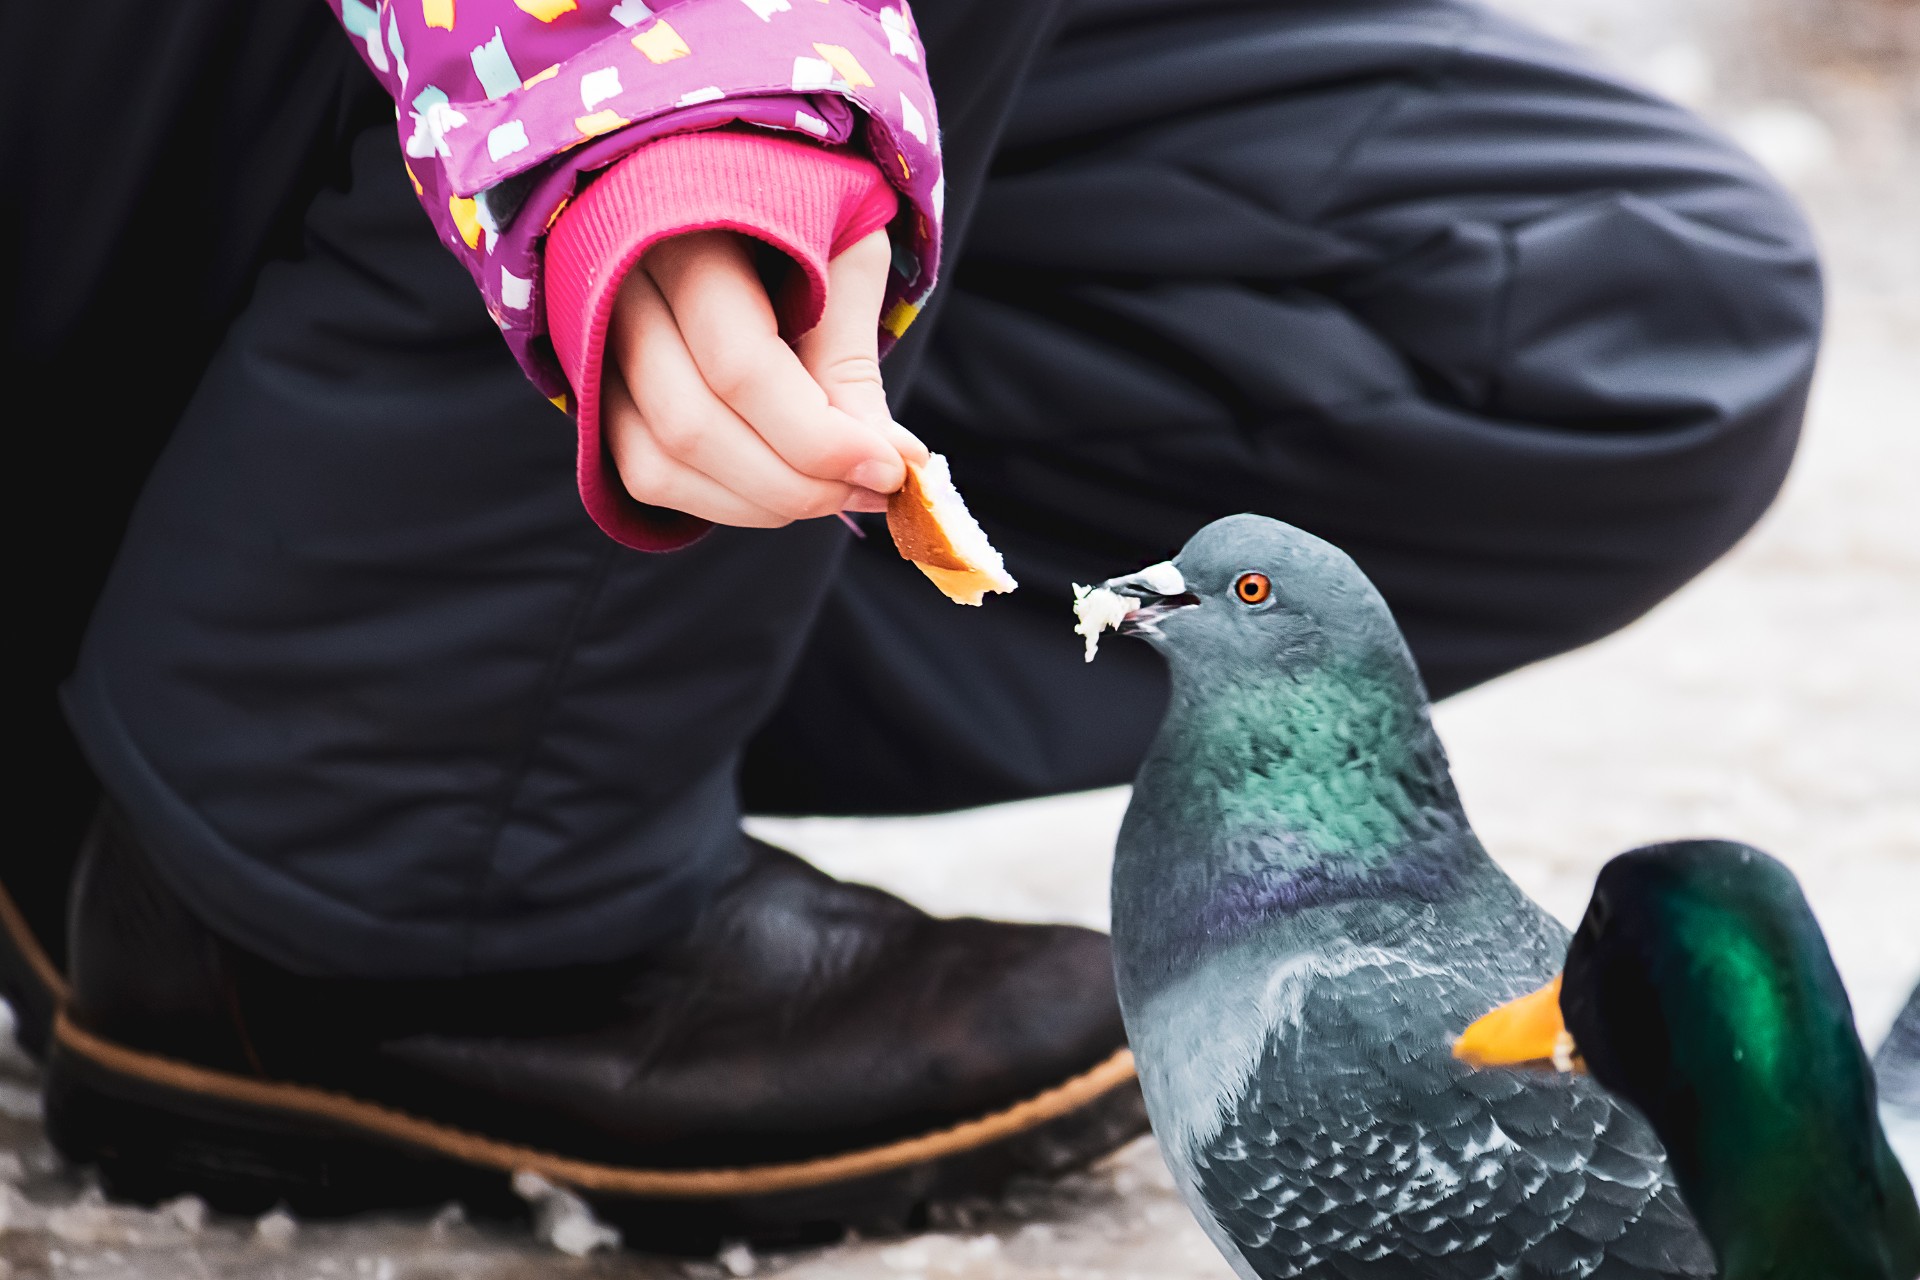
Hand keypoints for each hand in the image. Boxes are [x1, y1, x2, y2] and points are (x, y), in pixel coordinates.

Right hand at [600, 228, 927, 526]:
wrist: (729, 170)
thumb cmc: (798, 201)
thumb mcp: (843, 250)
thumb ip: (854, 357)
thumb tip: (895, 465)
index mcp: (682, 227)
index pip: (739, 365)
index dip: (818, 437)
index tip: (891, 468)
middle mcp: (616, 286)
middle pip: (694, 425)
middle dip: (798, 482)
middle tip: (873, 488)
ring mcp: (593, 340)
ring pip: (662, 462)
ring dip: (761, 503)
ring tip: (837, 491)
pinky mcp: (595, 385)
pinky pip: (644, 473)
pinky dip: (720, 503)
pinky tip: (782, 490)